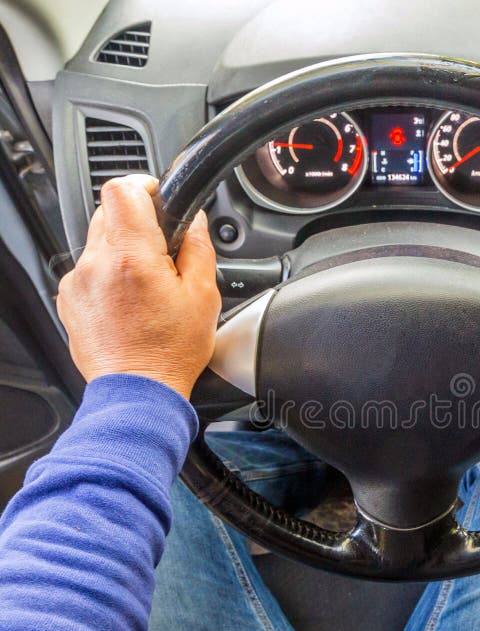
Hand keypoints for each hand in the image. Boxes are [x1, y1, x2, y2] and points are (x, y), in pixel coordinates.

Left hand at [57, 175, 220, 399]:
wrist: (138, 390)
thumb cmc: (170, 352)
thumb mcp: (204, 297)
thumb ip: (199, 249)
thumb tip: (196, 222)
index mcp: (133, 257)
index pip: (122, 189)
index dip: (143, 186)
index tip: (157, 198)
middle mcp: (97, 264)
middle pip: (109, 211)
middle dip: (137, 221)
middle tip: (161, 249)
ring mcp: (78, 282)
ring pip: (97, 241)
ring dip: (122, 249)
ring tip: (146, 282)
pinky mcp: (70, 299)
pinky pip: (88, 269)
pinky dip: (108, 274)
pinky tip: (129, 300)